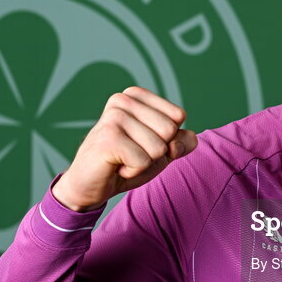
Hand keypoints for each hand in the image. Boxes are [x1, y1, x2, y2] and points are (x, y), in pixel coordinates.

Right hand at [51, 86, 197, 211]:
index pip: (177, 116)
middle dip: (155, 152)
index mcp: (136, 96)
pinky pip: (144, 161)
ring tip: (122, 159)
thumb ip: (182, 142)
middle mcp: (123, 100)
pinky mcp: (108, 138)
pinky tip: (115, 166)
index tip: (141, 143)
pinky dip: (133, 171)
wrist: (90, 185)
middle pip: (169, 131)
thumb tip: (190, 138)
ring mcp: (114, 117)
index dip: (166, 139)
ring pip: (158, 148)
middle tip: (130, 153)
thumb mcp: (161, 152)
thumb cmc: (126, 163)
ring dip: (143, 163)